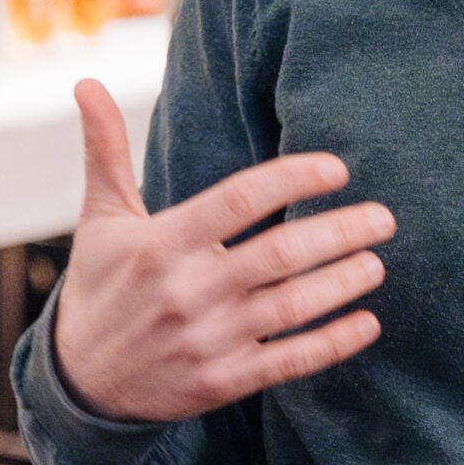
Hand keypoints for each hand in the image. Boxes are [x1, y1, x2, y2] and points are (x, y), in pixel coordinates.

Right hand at [51, 78, 393, 422]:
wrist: (79, 383)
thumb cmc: (99, 286)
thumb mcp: (99, 217)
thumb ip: (105, 149)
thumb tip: (86, 81)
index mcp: (163, 242)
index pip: (241, 199)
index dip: (295, 179)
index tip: (338, 168)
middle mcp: (188, 290)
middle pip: (281, 253)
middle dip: (340, 232)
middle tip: (384, 217)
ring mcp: (208, 339)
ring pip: (293, 305)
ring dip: (343, 282)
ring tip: (377, 261)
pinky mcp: (221, 381)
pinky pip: (289, 360)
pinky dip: (333, 343)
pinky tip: (368, 324)